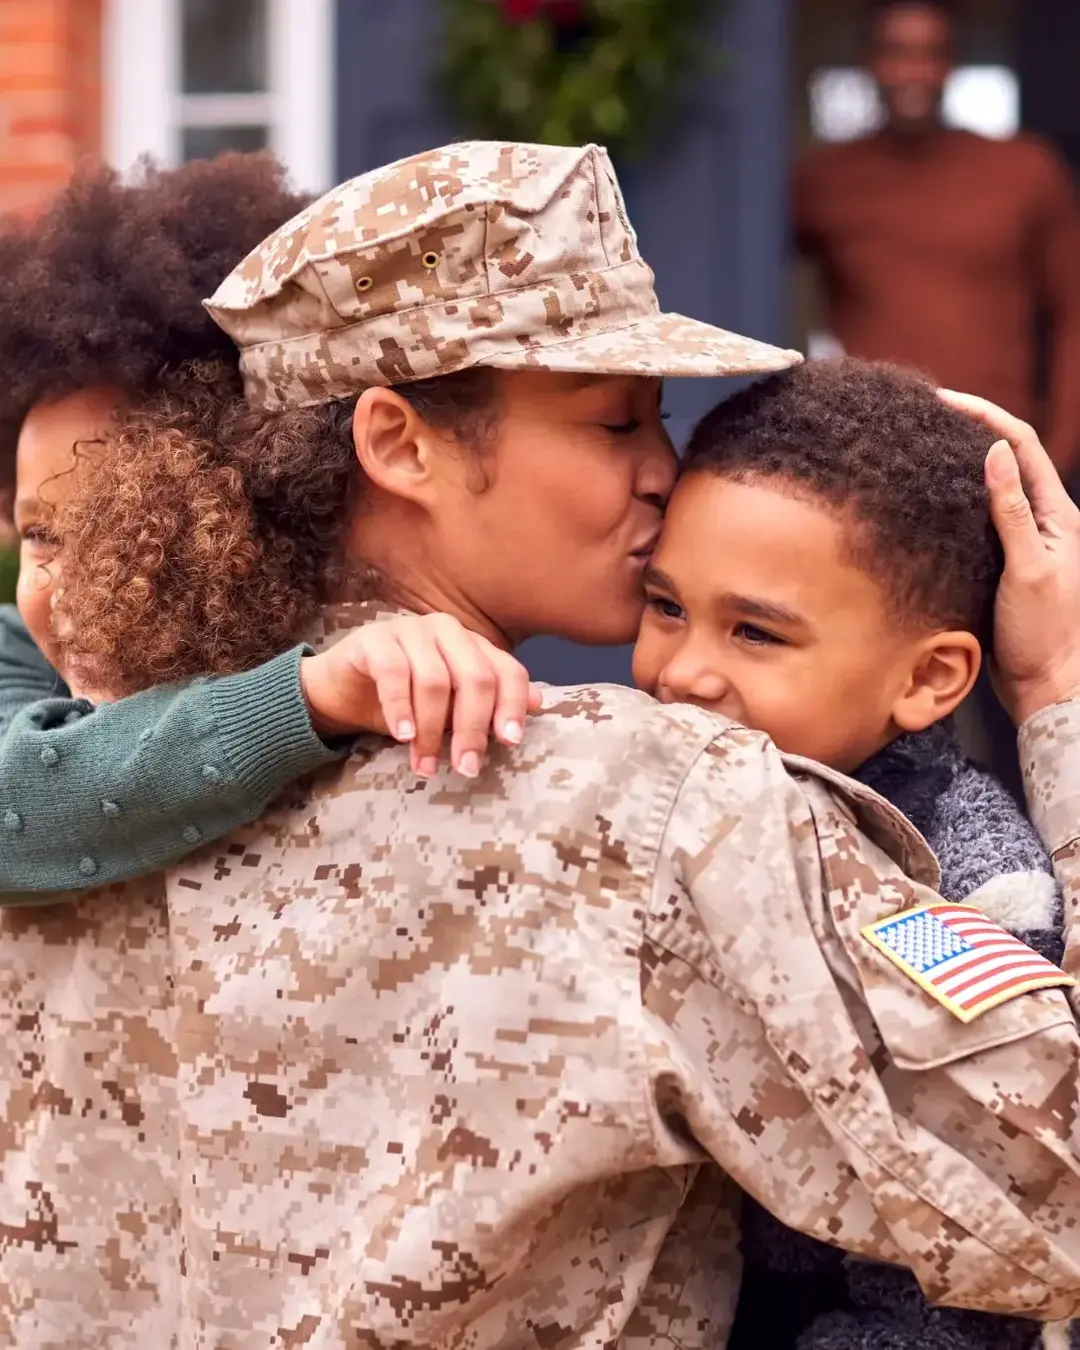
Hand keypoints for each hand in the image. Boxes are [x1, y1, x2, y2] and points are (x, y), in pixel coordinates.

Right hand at [299, 613, 540, 777]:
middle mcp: (447, 631)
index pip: (507, 671)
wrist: (344, 689)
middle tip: (466, 767)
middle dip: (473, 728)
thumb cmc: (406, 700)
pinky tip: (403, 737)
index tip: (510, 743)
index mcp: (473, 644)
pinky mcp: (374, 640)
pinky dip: (400, 709)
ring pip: (434, 681)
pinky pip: (393, 674)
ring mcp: (410, 630)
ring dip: (431, 730)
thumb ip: (488, 704)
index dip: (512, 706)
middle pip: (475, 678)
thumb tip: (538, 703)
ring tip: (426, 765)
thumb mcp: (451, 709)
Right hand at [940, 390, 1079, 723]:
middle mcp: (1042, 521)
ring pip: (991, 487)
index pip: (1022, 447)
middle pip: (1007, 458)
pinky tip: (929, 499)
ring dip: (960, 463)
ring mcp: (1023, 541)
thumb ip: (1012, 513)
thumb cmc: (1044, 634)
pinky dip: (956, 499)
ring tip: (922, 447)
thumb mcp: (1029, 570)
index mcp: (1057, 516)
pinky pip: (980, 519)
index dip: (986, 417)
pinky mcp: (1004, 562)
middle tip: (926, 416)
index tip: (946, 401)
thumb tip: (995, 453)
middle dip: (970, 429)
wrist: (1046, 684)